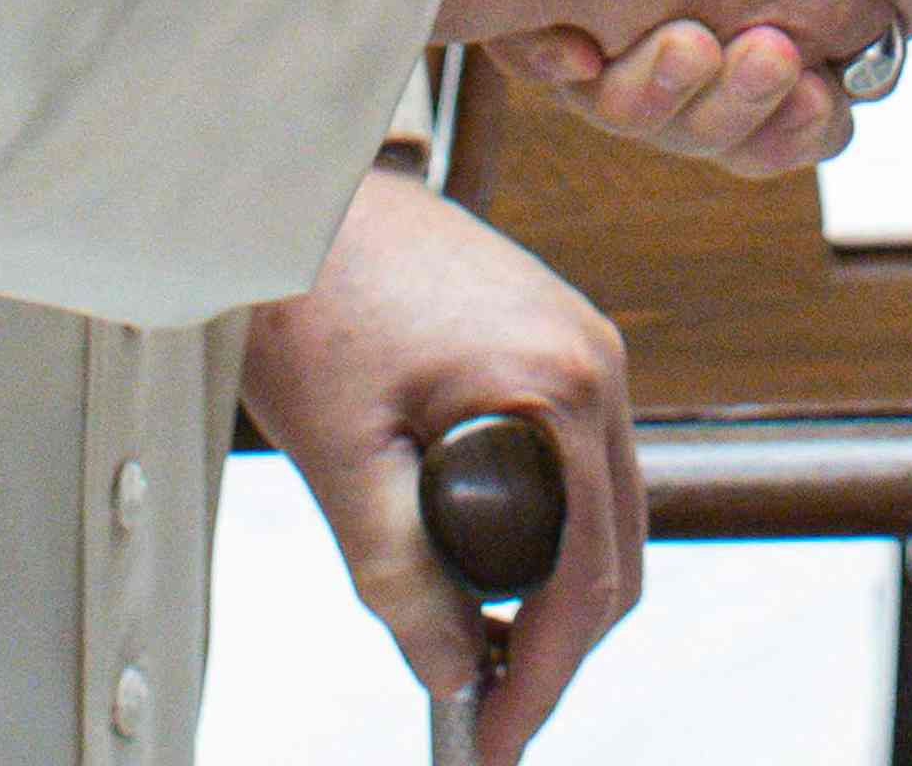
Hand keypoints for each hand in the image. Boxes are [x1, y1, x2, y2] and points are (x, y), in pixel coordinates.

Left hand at [236, 167, 642, 765]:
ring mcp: (582, 346)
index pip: (587, 577)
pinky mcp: (554, 340)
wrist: (297, 199)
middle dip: (553, 647)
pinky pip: (578, 462)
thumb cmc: (313, 297)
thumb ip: (398, 573)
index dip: (542, 676)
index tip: (494, 740)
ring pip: (603, 513)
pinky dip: (546, 531)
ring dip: (552, 592)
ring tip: (475, 650)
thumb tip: (446, 672)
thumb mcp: (344, 456)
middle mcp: (595, 362)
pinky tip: (485, 566)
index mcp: (562, 385)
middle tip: (484, 712)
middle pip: (614, 553)